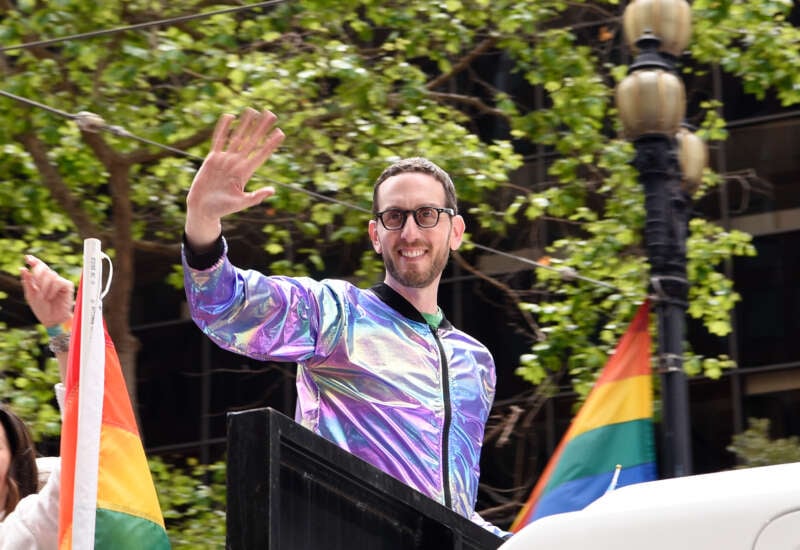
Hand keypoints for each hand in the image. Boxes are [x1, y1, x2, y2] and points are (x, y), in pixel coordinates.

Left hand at [20, 255, 74, 327]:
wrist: (52, 319)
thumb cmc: (41, 308)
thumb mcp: (30, 295)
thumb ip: (27, 282)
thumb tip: (23, 268)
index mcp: (41, 280)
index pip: (38, 266)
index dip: (34, 261)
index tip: (27, 257)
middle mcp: (50, 279)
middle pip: (43, 268)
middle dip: (37, 277)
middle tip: (36, 288)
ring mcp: (59, 281)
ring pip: (50, 275)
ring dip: (44, 287)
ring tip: (44, 297)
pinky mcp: (67, 285)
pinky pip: (57, 282)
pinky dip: (51, 290)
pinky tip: (50, 297)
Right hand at [185, 108, 284, 249]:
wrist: (203, 209)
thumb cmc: (222, 209)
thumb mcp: (241, 203)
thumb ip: (256, 196)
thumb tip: (272, 190)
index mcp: (246, 173)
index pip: (261, 154)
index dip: (271, 144)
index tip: (281, 132)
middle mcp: (237, 163)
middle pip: (252, 142)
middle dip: (262, 128)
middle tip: (271, 114)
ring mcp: (225, 160)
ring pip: (237, 137)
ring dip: (245, 124)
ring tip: (253, 110)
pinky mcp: (212, 158)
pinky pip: (219, 140)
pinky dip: (224, 128)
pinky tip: (230, 116)